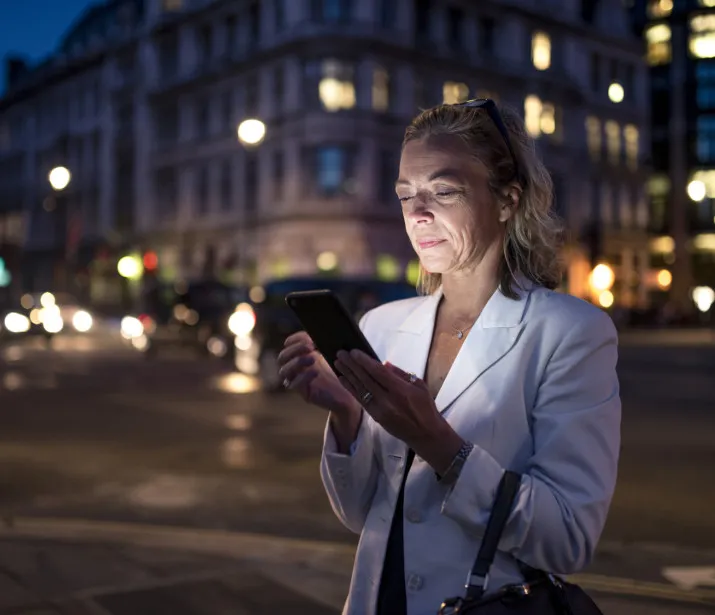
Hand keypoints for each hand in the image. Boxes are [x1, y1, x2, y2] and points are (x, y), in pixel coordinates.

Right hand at [277, 332, 360, 415]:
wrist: (351, 393)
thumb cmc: (342, 371)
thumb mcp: (334, 354)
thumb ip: (325, 342)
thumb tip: (323, 328)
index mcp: (302, 356)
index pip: (288, 345)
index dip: (294, 339)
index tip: (307, 336)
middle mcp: (297, 368)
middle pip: (283, 356)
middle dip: (295, 349)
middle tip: (311, 346)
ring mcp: (298, 381)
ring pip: (284, 370)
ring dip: (297, 361)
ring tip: (313, 358)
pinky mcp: (304, 393)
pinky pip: (293, 385)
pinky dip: (302, 377)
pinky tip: (315, 372)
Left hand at [334, 350, 452, 453]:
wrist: (425, 434)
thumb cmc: (425, 407)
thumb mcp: (419, 386)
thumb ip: (401, 374)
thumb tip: (383, 364)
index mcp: (401, 390)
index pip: (378, 372)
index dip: (364, 361)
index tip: (353, 352)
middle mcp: (388, 400)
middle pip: (366, 379)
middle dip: (352, 365)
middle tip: (340, 353)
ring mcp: (380, 410)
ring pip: (360, 389)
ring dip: (348, 375)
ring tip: (337, 364)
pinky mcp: (376, 417)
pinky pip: (360, 400)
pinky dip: (351, 389)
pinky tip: (343, 379)